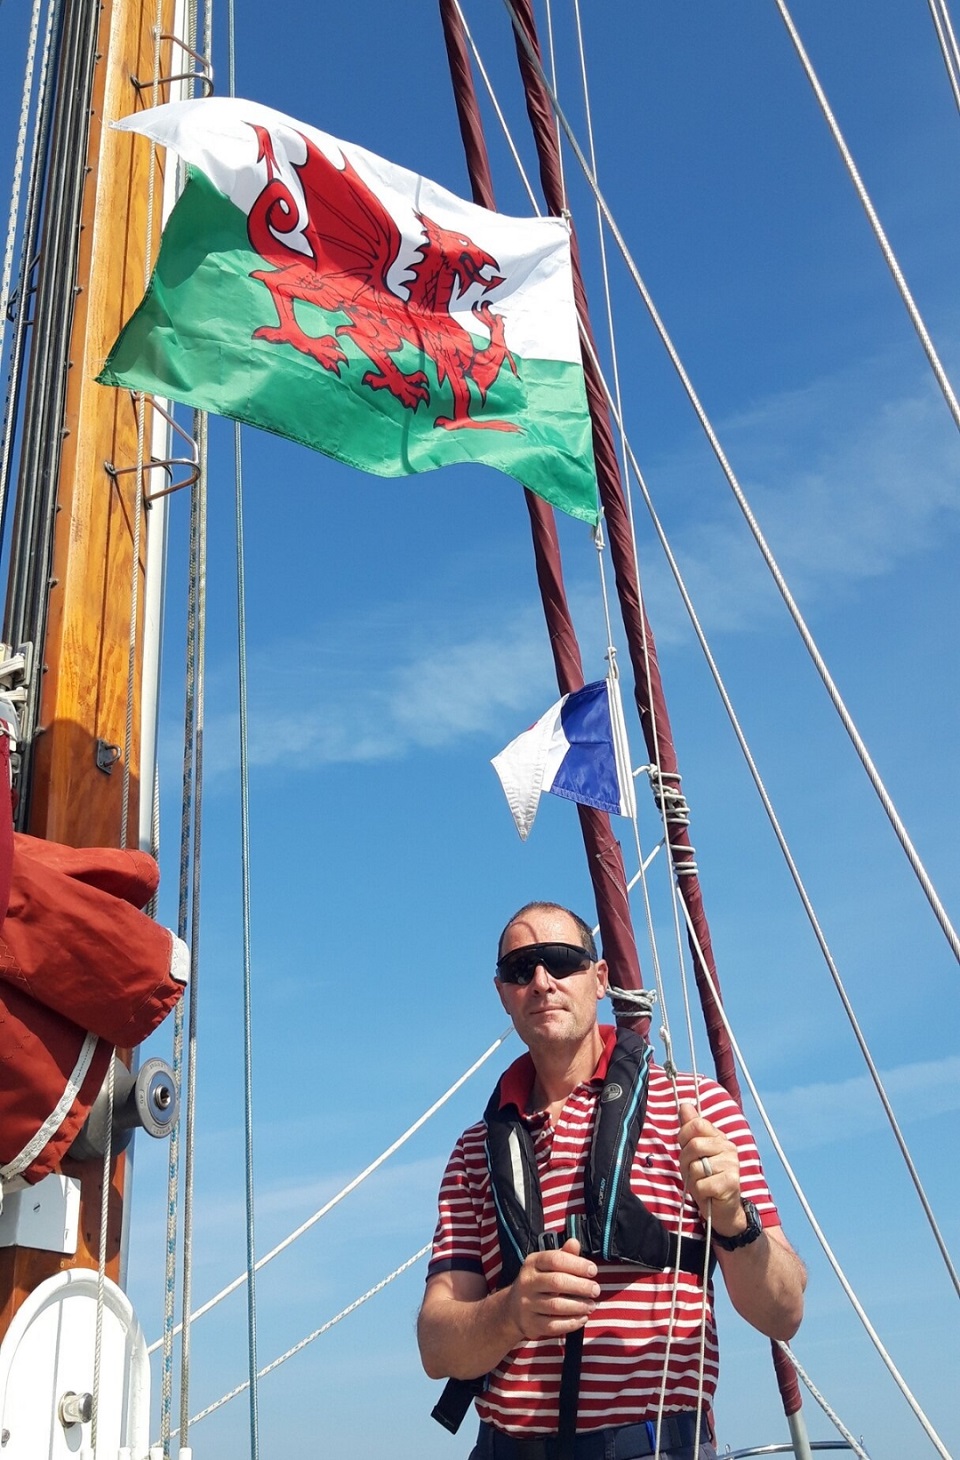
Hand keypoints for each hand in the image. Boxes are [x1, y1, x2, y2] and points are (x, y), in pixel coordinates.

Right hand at [505, 1238, 599, 1341]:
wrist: (513, 1308)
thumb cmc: (538, 1282)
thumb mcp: (547, 1265)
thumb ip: (564, 1255)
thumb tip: (574, 1243)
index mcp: (532, 1263)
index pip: (555, 1259)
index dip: (577, 1264)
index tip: (593, 1270)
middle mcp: (527, 1282)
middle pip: (557, 1282)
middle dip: (581, 1286)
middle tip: (596, 1290)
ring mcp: (527, 1303)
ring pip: (556, 1305)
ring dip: (578, 1306)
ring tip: (591, 1305)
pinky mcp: (530, 1323)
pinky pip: (553, 1325)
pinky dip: (571, 1323)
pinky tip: (582, 1318)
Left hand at [677, 1101, 745, 1237]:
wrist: (723, 1210)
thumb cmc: (706, 1179)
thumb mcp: (694, 1153)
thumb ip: (690, 1129)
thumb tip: (684, 1105)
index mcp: (720, 1137)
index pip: (697, 1124)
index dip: (684, 1136)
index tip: (686, 1148)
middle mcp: (729, 1148)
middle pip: (694, 1145)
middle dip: (686, 1161)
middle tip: (693, 1172)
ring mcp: (732, 1165)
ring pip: (695, 1166)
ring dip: (692, 1179)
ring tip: (702, 1183)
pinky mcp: (730, 1183)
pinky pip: (701, 1184)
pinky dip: (699, 1191)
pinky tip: (708, 1193)